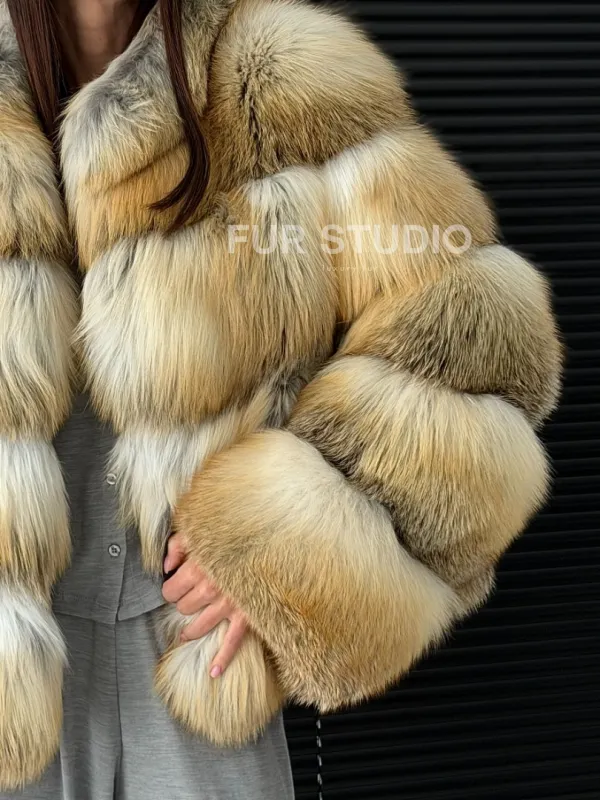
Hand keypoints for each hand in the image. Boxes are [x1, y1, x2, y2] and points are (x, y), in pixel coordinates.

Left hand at [162, 533, 248, 677]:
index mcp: (199, 566)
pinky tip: (214, 672)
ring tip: (187, 632)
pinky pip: (233, 641)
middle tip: (189, 598)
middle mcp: (212, 587)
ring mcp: (229, 603)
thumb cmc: (235, 533)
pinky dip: (223, 658)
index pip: (170, 590)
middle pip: (183, 608)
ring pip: (199, 626)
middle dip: (182, 604)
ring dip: (191, 630)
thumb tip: (166, 567)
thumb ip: (178, 545)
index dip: (170, 589)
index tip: (176, 585)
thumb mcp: (201, 529)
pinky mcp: (247, 614)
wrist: (271, 538)